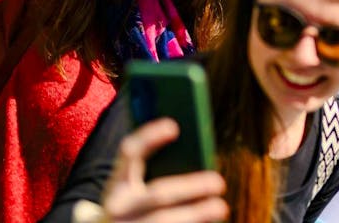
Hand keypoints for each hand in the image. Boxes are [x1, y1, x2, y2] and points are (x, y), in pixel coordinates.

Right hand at [102, 118, 227, 222]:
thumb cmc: (135, 205)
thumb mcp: (135, 187)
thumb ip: (157, 168)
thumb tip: (197, 151)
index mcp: (118, 182)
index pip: (130, 152)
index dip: (149, 137)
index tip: (173, 126)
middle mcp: (117, 206)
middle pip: (157, 194)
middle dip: (189, 187)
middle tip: (218, 182)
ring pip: (163, 220)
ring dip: (195, 213)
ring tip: (221, 207)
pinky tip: (208, 222)